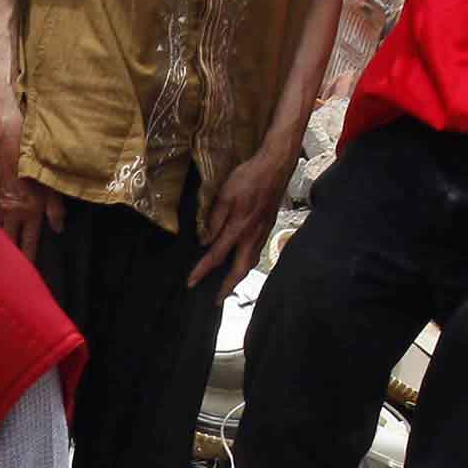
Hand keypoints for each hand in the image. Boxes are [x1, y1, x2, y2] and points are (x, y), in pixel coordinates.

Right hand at [0, 101, 63, 261]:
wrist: (7, 142)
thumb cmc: (32, 161)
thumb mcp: (51, 184)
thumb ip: (56, 209)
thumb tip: (59, 228)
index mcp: (29, 213)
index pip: (28, 244)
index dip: (29, 259)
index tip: (27, 272)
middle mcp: (10, 214)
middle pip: (7, 243)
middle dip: (7, 257)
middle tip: (7, 271)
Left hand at [193, 148, 290, 285]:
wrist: (276, 167)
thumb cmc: (249, 177)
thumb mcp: (226, 195)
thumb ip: (215, 219)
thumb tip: (206, 241)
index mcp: (239, 228)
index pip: (217, 256)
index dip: (203, 271)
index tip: (191, 283)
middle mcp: (252, 235)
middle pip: (240, 270)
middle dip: (228, 287)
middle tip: (217, 299)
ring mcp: (262, 233)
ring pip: (250, 263)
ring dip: (238, 277)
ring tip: (228, 286)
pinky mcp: (268, 227)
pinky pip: (256, 253)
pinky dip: (247, 264)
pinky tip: (242, 262)